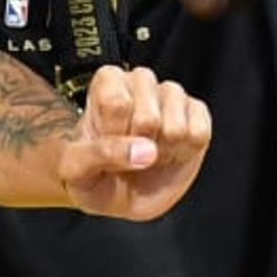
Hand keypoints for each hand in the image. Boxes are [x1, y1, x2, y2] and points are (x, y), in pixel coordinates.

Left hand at [59, 65, 210, 220]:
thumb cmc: (94, 176)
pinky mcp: (197, 113)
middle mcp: (141, 81)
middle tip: (128, 153)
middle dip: (138, 148)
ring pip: (175, 128)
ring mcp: (172, 96)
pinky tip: (169, 153)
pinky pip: (199, 134)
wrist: (117, 195)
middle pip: (148, 118)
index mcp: (108, 82)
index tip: (106, 143)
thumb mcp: (77, 171)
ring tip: (148, 154)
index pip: (117, 104)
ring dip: (161, 153)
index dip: (113, 135)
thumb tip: (145, 151)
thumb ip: (100, 155)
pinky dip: (184, 154)